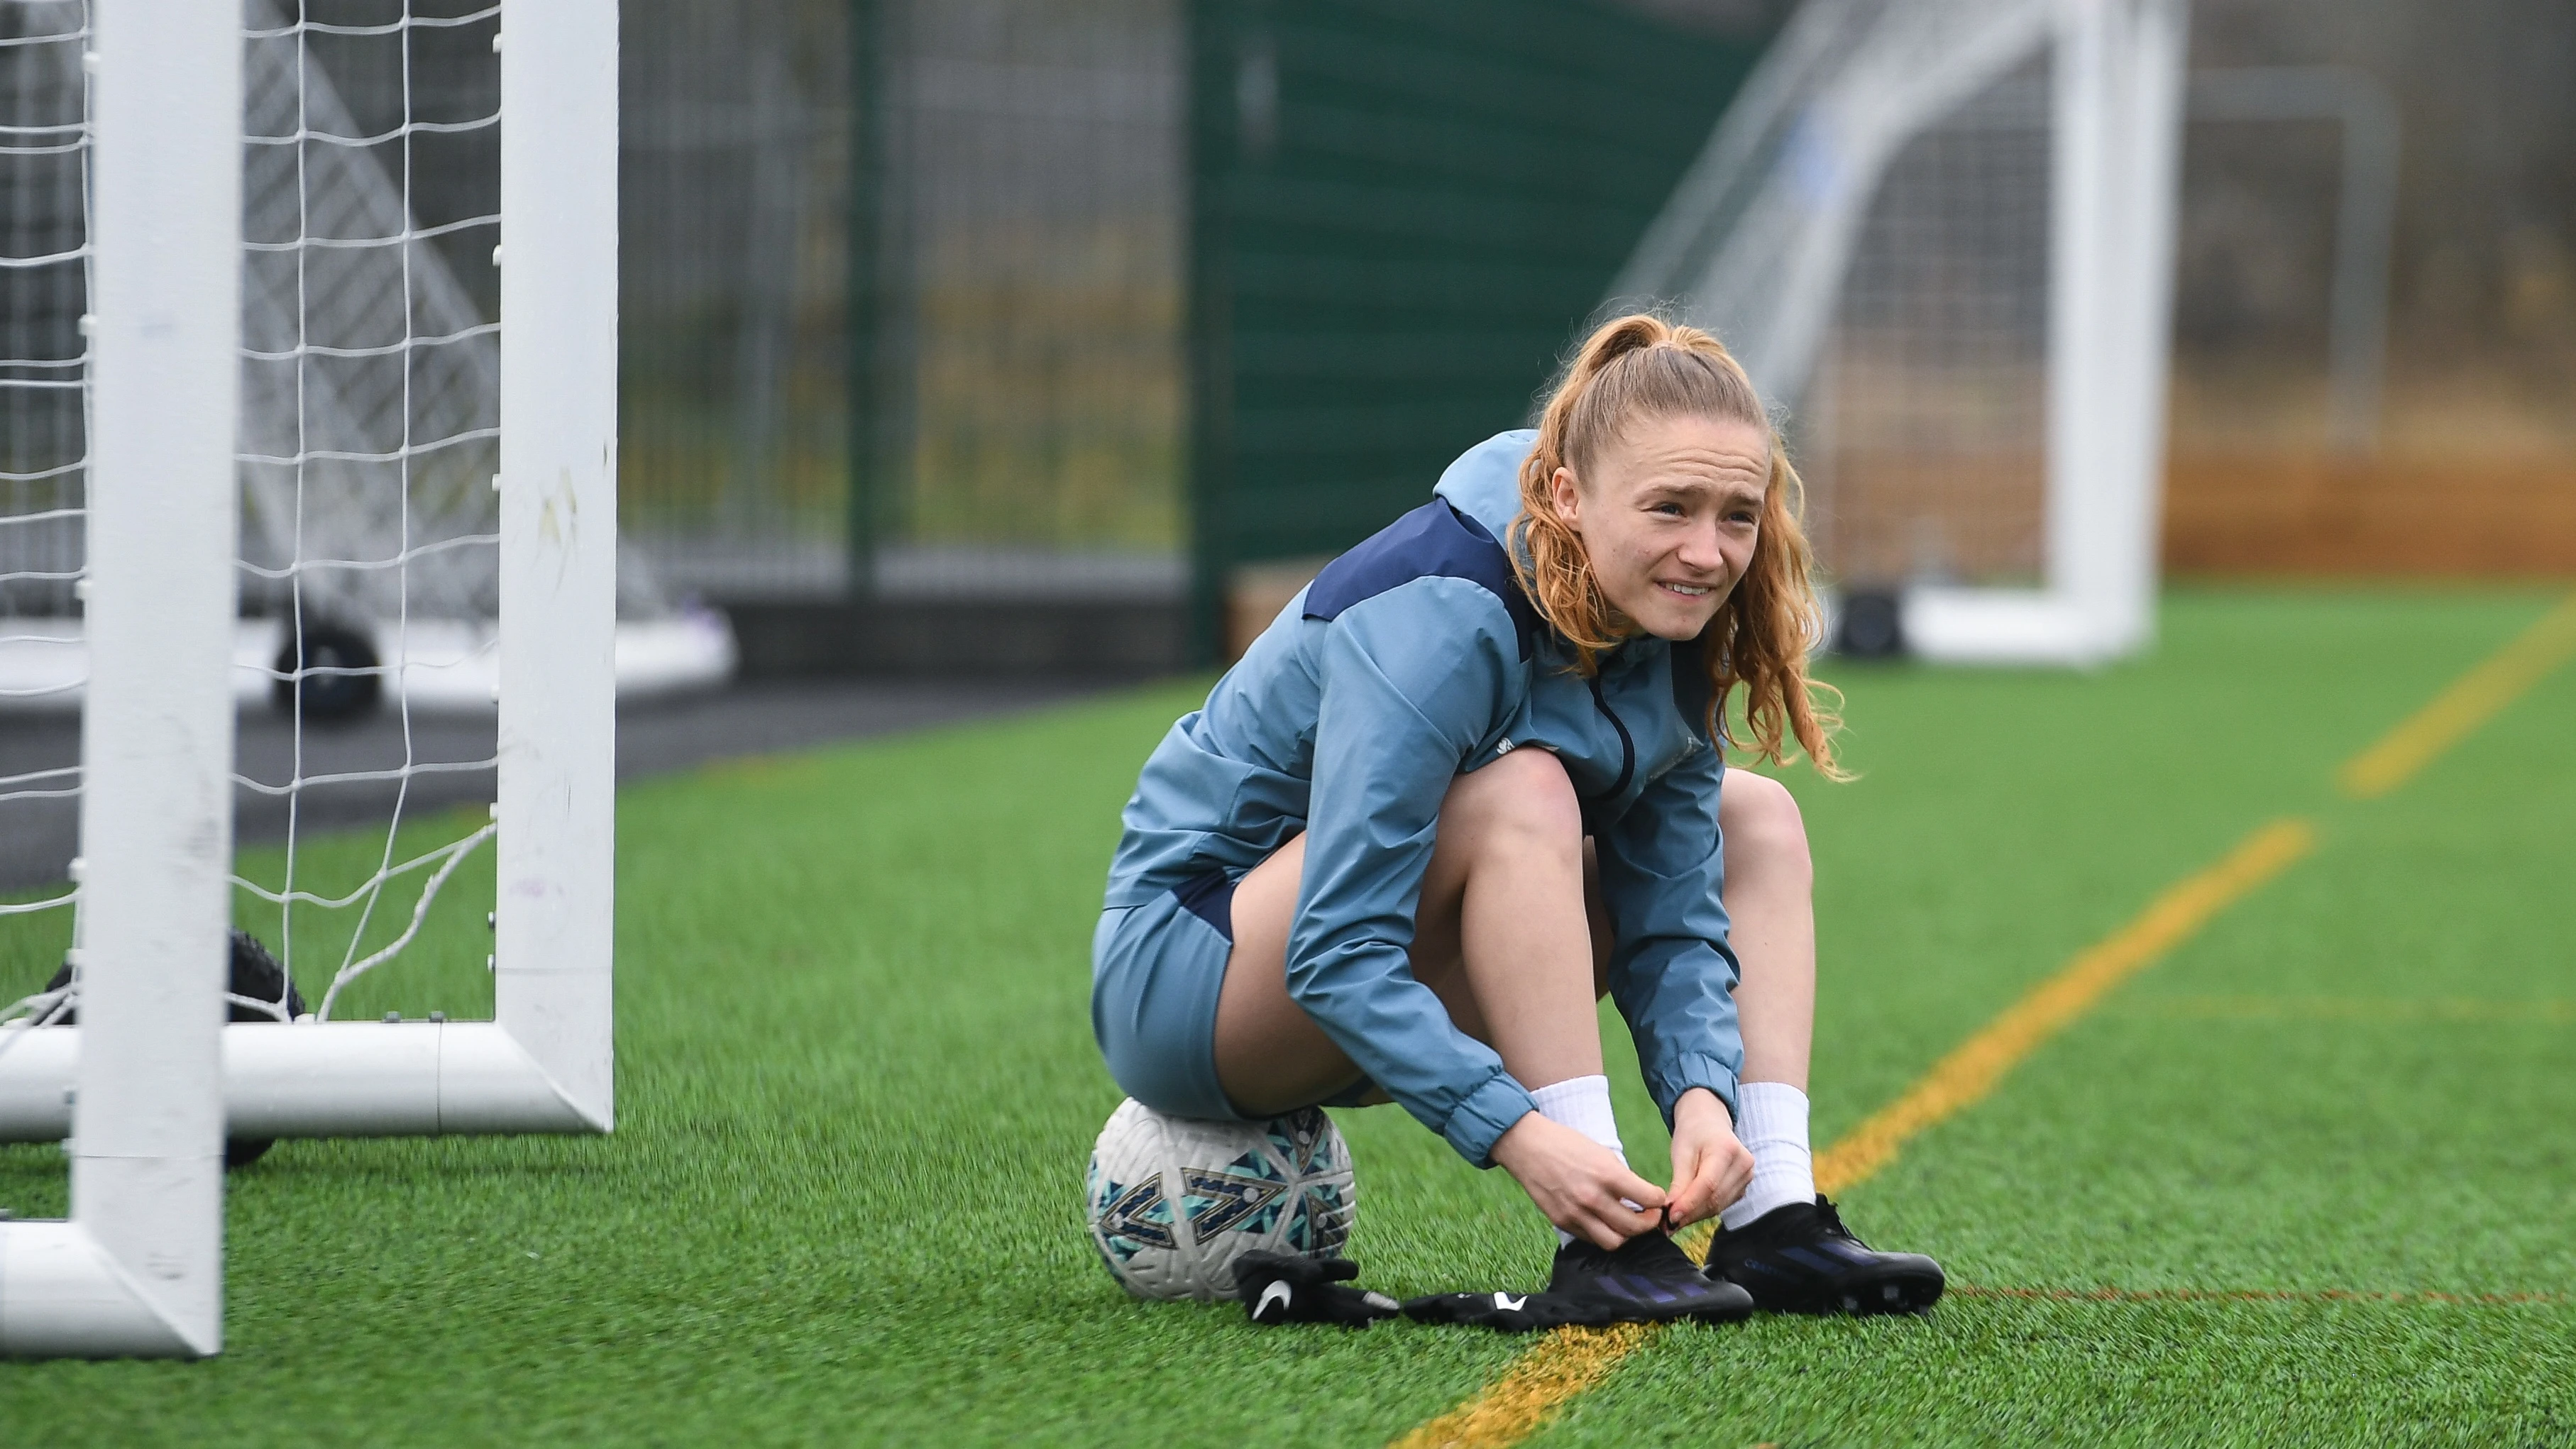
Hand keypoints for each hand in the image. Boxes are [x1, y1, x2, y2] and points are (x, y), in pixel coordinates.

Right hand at [1490, 1111, 1667, 1249]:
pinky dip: (1602, 1233)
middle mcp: (1593, 1198)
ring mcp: (1576, 1213)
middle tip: (1648, 1215)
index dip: (1659, 1200)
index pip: (1649, 1198)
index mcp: (1607, 1175)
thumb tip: (1641, 1198)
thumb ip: (1621, 1178)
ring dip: (1625, 1234)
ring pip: (1614, 1242)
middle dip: (1649, 1223)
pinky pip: (1591, 1239)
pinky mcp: (1562, 1221)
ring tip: (1626, 1222)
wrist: (1527, 1145)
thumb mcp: (1602, 1153)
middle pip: (1635, 1228)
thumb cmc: (1567, 1144)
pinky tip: (1603, 1221)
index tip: (1657, 1198)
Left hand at [1663, 1087, 1752, 1229]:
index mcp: (1727, 1148)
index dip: (1688, 1204)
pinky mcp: (1744, 1186)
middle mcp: (1743, 1163)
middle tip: (1666, 1224)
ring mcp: (1747, 1176)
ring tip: (1673, 1220)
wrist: (1710, 1123)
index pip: (1708, 1184)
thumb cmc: (1693, 1134)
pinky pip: (1722, 1205)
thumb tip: (1670, 1213)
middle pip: (1715, 1198)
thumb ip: (1678, 1183)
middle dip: (1689, 1213)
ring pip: (1718, 1206)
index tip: (1669, 1217)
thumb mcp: (1681, 1152)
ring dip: (1695, 1215)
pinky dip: (1703, 1211)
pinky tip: (1687, 1212)